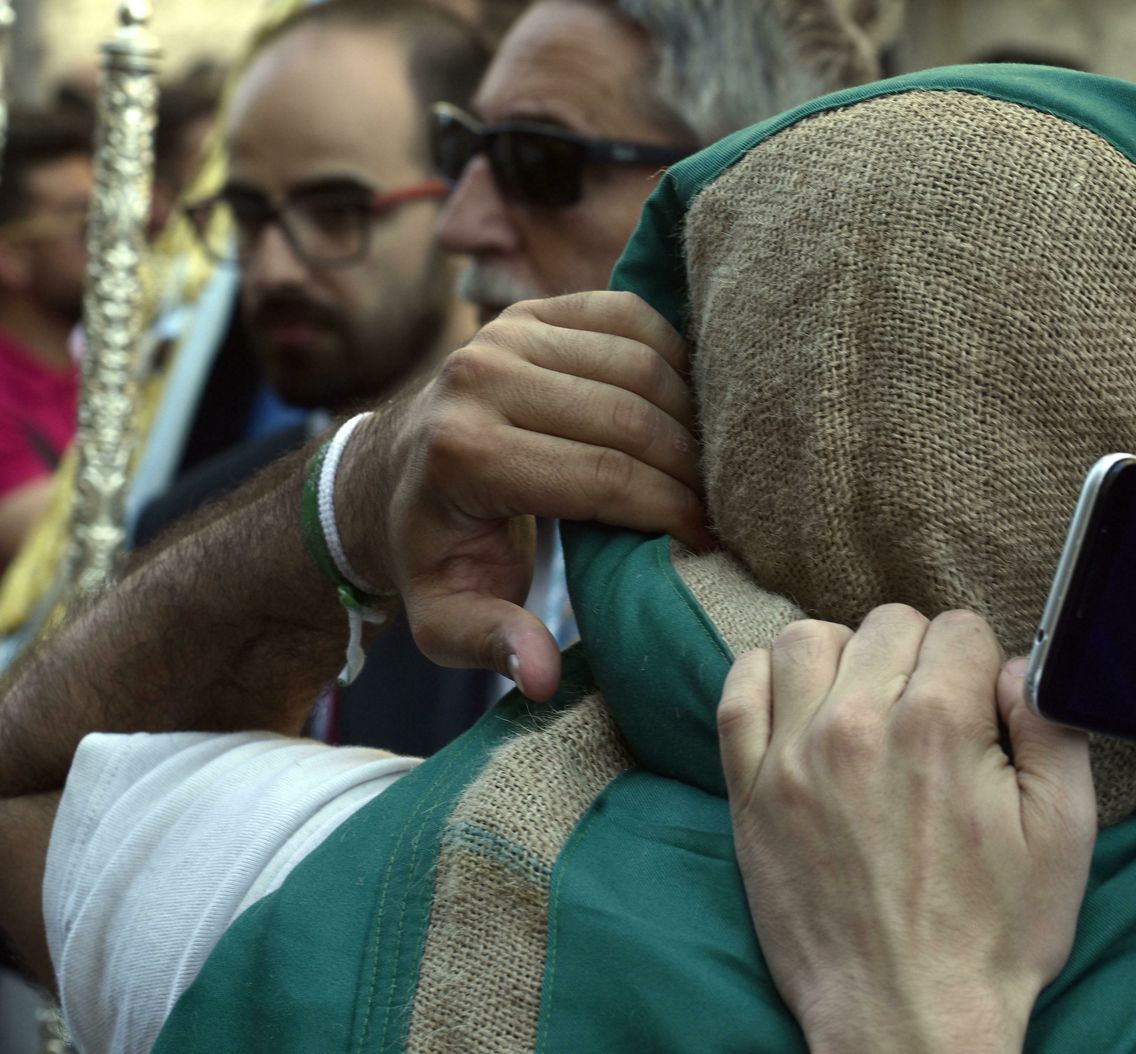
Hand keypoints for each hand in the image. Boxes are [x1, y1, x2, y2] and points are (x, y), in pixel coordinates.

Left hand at [346, 291, 712, 698]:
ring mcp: (507, 331)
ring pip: (641, 363)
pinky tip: (688, 406)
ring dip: (692, 412)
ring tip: (712, 462)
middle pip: (631, 417)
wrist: (394, 474)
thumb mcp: (447, 618)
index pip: (604, 476)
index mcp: (464, 453)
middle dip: (691, 466)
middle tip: (723, 505)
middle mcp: (481, 376)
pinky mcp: (532, 309)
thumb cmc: (436, 554)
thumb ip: (493, 644)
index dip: (670, 511)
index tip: (708, 541)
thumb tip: (541, 677)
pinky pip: (630, 318)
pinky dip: (674, 355)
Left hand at [718, 606, 1095, 1053]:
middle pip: (888, 625)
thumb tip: (1021, 665)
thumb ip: (1052, 727)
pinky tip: (801, 710)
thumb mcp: (1065, 834)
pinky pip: (739, 690)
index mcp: (940, 727)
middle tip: (931, 719)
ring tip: (867, 707)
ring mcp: (793, 756)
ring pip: (809, 639)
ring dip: (845, 659)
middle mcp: (857, 726)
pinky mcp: (748, 791)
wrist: (906, 1020)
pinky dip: (769, 680)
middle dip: (920, 659)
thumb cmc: (992, 937)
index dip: (979, 667)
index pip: (959, 629)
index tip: (979, 711)